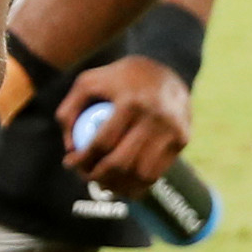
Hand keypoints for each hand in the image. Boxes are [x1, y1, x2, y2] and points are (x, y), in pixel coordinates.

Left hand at [58, 54, 193, 197]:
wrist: (165, 65)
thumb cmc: (119, 77)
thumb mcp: (88, 82)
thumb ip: (69, 111)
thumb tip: (70, 148)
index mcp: (131, 102)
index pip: (102, 143)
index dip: (83, 159)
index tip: (69, 163)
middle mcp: (155, 118)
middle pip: (122, 162)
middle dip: (98, 177)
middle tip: (85, 177)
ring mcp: (172, 130)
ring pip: (142, 174)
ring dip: (119, 186)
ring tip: (103, 185)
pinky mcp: (182, 139)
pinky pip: (158, 171)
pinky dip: (139, 185)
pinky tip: (124, 186)